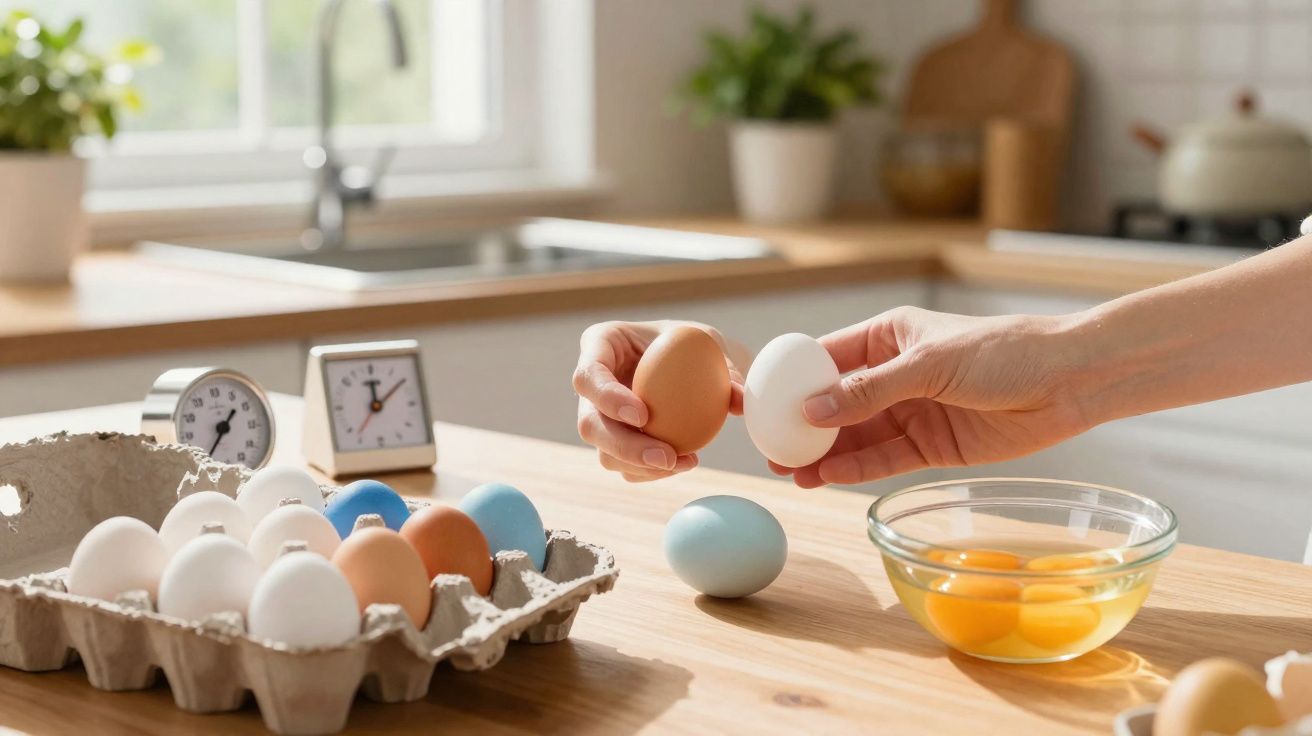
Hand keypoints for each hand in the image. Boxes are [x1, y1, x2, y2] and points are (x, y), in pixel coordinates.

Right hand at [574, 321, 744, 481]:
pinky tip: (683, 463)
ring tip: (684, 462)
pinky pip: (624, 466)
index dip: (608, 398)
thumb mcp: (710, 342)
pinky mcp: (614, 440)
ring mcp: (600, 415)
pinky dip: (651, 472)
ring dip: (642, 466)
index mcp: (601, 344)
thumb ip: (725, 368)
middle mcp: (592, 383)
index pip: (588, 376)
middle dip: (625, 447)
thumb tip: (739, 401)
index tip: (644, 415)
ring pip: (605, 452)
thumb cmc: (697, 342)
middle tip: (667, 456)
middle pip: (589, 424)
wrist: (694, 360)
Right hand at [772, 307, 1090, 487]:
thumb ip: (870, 391)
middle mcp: (895, 374)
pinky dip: (857, 469)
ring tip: (791, 472)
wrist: (1068, 381)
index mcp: (889, 336)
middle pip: (837, 403)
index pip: (828, 357)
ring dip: (826, 454)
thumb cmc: (1004, 351)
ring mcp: (913, 411)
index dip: (794, 380)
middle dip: (804, 426)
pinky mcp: (933, 446)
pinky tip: (828, 477)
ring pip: (857, 436)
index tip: (764, 403)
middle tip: (771, 449)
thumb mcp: (929, 364)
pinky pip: (886, 459)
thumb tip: (813, 411)